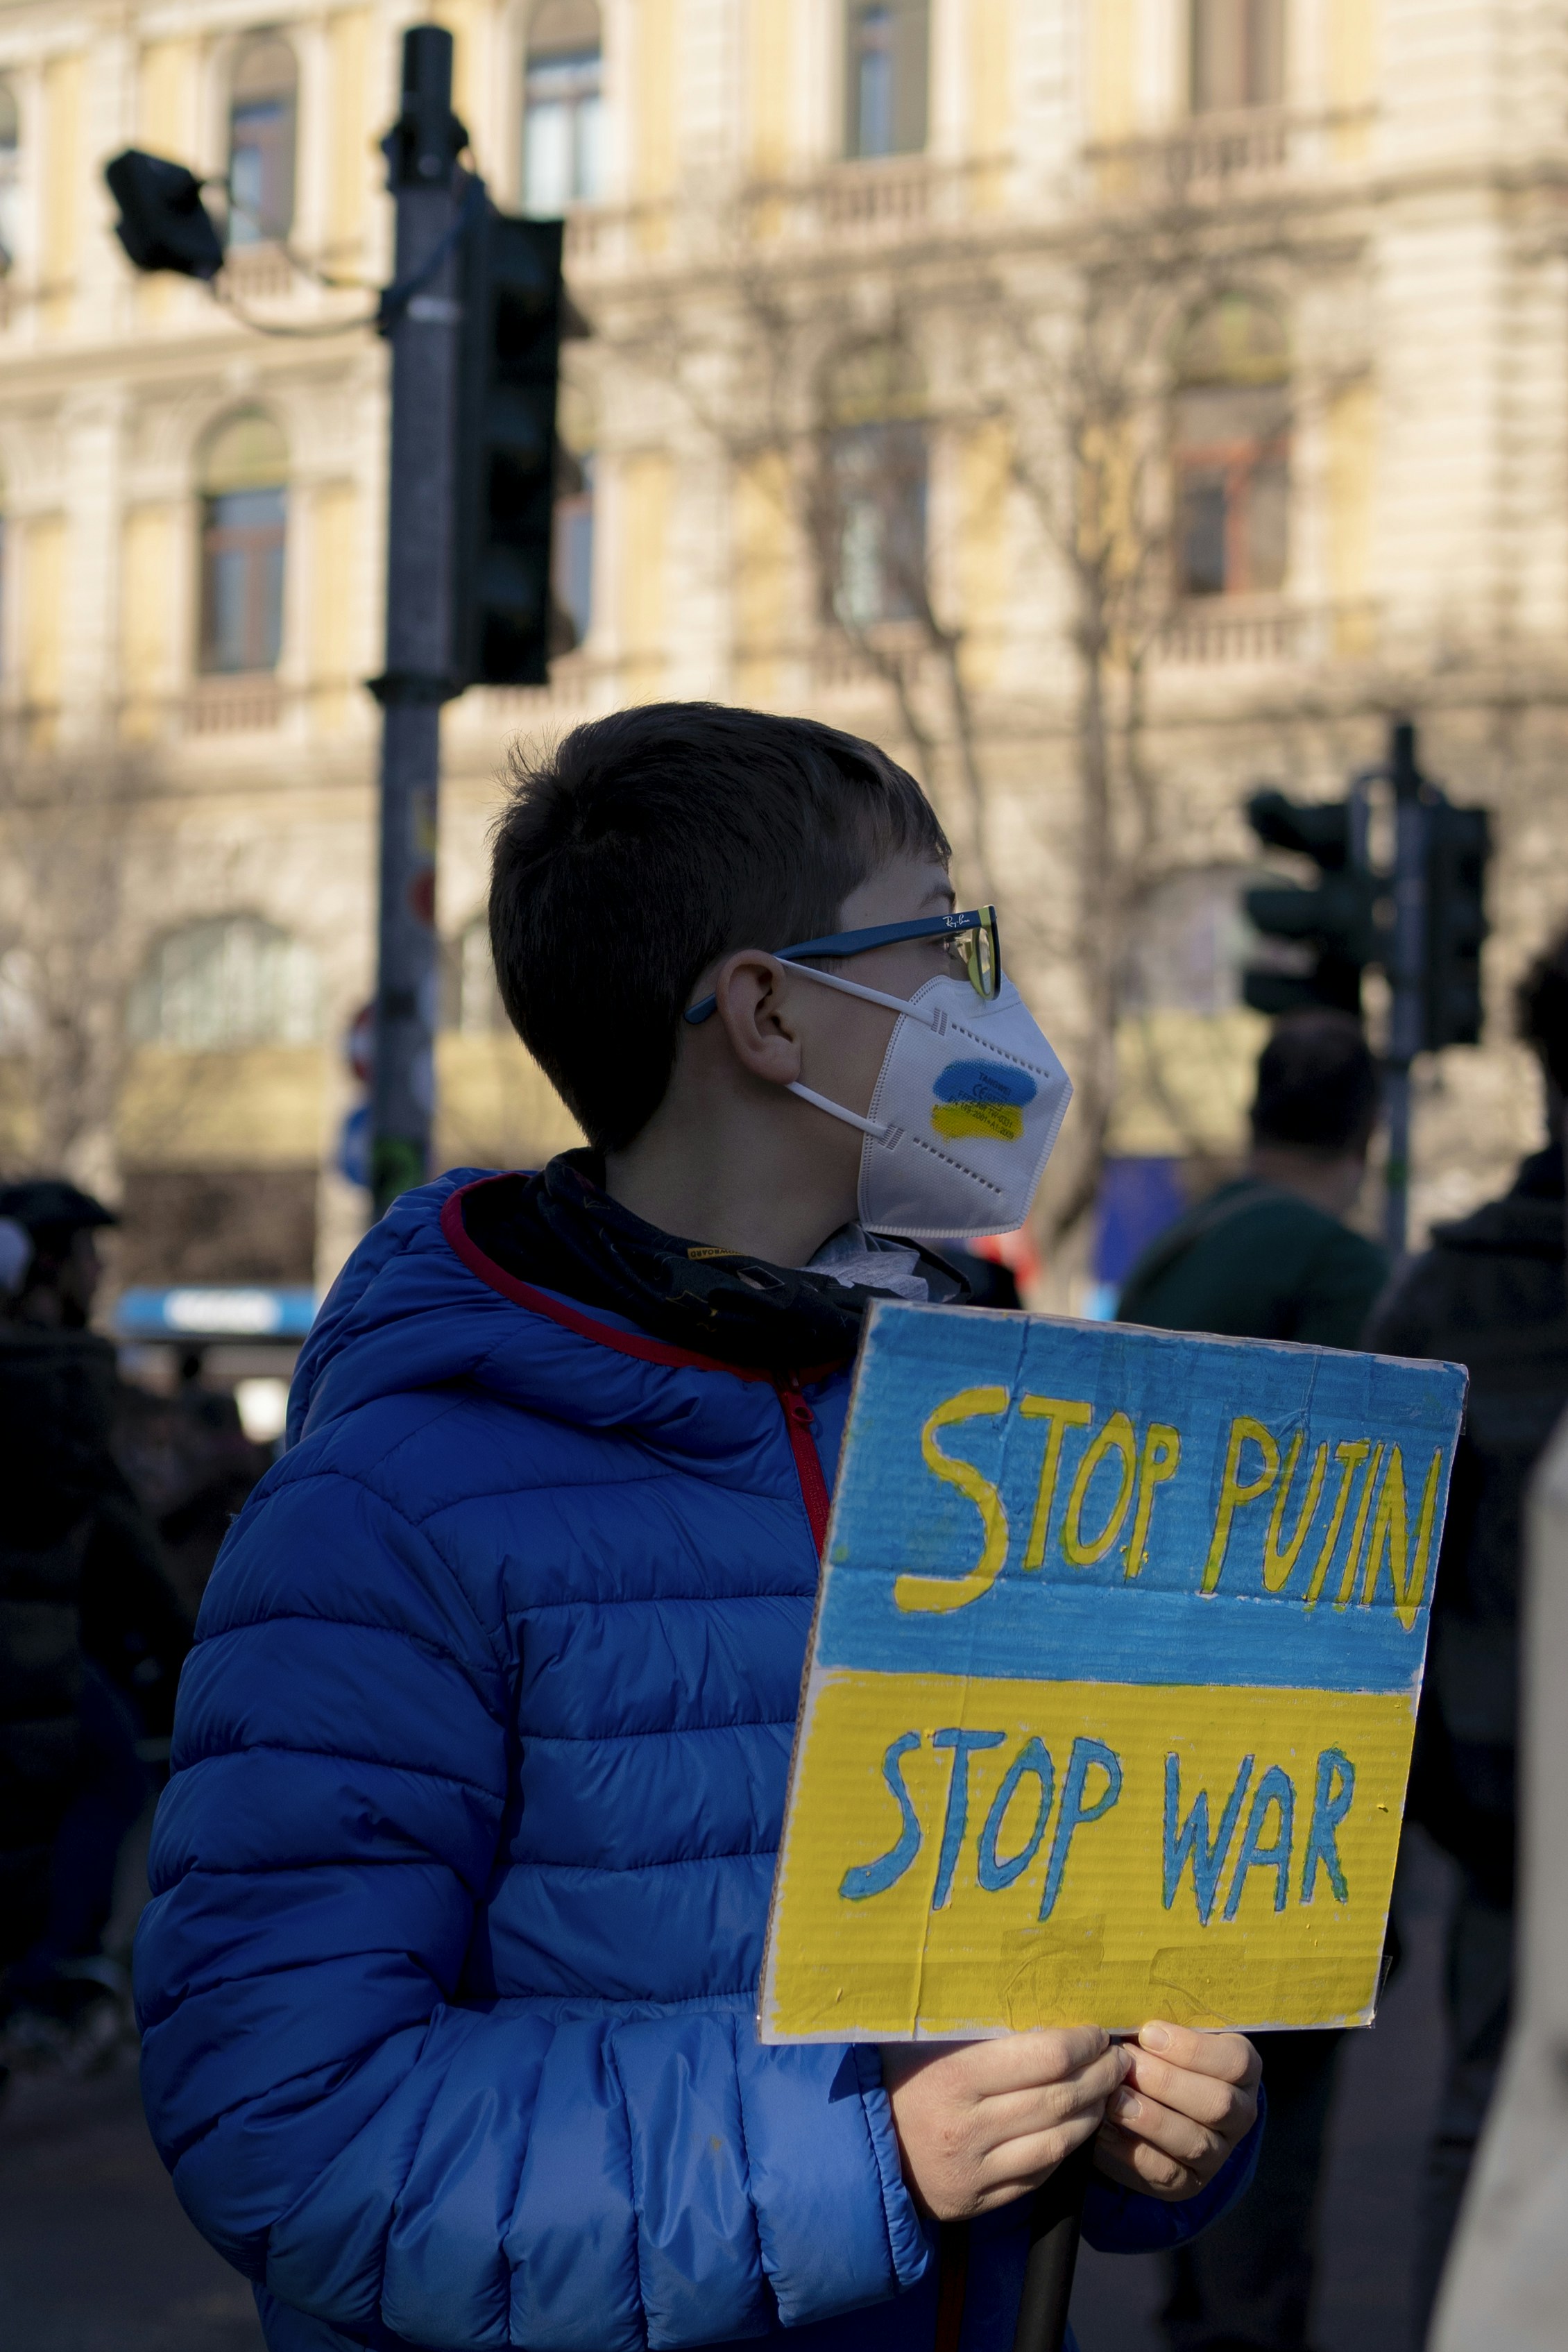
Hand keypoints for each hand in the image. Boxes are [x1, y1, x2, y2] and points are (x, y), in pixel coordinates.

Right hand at [881, 2029, 1129, 2221]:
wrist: (860, 2147)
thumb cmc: (896, 2079)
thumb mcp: (926, 2041)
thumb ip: (978, 2028)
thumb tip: (1045, 2009)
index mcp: (953, 2079)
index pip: (1043, 2058)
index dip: (1082, 2043)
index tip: (1096, 2033)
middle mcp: (967, 2129)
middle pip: (1059, 2100)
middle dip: (1099, 2077)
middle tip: (1117, 2060)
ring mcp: (975, 2172)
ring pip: (1058, 2143)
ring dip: (1092, 2115)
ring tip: (1104, 2092)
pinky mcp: (978, 2203)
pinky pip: (1039, 2176)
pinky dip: (1065, 2150)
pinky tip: (1073, 2128)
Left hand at [1091, 2021, 1260, 2200]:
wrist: (1152, 2102)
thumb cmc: (1158, 2053)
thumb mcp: (1165, 2034)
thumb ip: (1157, 2027)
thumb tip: (1126, 2012)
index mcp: (1242, 2070)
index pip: (1236, 2061)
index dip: (1192, 2048)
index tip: (1147, 2033)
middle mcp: (1239, 2114)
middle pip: (1217, 2103)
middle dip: (1166, 2083)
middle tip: (1126, 2065)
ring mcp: (1217, 2153)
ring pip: (1194, 2142)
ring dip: (1150, 2118)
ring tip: (1114, 2098)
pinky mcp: (1189, 2182)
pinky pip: (1166, 2173)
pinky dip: (1132, 2152)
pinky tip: (1106, 2130)